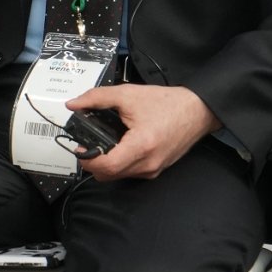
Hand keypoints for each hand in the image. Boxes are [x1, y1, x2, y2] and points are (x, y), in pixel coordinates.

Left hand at [65, 83, 220, 182]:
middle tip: (88, 144)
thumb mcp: (129, 94)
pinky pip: (130, 173)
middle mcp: (148, 164)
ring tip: (104, 142)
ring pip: (118, 176)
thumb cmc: (168, 103)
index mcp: (141, 146)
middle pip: (108, 175)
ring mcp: (153, 170)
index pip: (106, 166)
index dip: (88, 160)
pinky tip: (120, 145)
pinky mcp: (156, 170)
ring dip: (106, 163)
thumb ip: (97, 98)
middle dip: (94, 162)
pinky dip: (120, 163)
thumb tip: (74, 104)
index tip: (80, 147)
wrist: (197, 110)